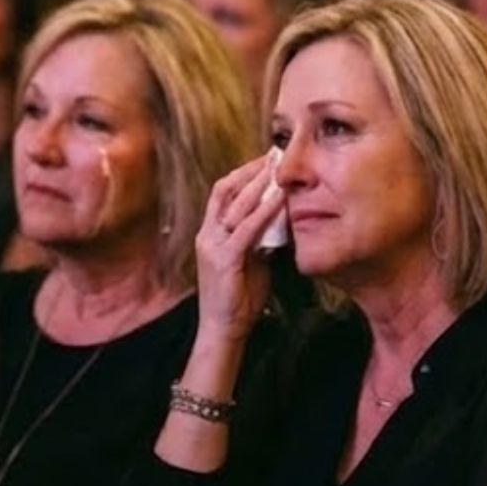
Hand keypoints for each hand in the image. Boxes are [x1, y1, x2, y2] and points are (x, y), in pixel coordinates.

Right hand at [193, 155, 281, 347]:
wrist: (223, 331)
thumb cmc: (238, 300)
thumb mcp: (249, 263)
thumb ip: (258, 241)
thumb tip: (279, 223)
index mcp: (210, 233)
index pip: (222, 193)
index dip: (241, 174)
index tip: (263, 161)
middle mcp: (207, 233)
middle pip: (225, 190)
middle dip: (249, 171)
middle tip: (272, 155)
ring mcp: (213, 245)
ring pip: (234, 204)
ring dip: (257, 184)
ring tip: (276, 168)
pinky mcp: (225, 259)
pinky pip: (247, 229)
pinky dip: (264, 210)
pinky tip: (279, 199)